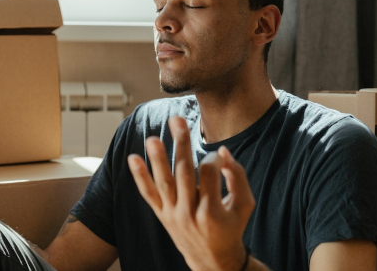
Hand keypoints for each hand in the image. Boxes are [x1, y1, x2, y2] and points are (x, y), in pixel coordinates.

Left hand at [128, 116, 255, 269]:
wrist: (212, 259)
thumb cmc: (231, 227)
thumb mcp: (245, 205)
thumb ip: (238, 176)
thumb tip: (223, 151)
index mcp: (212, 211)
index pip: (208, 173)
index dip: (213, 159)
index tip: (218, 156)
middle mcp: (189, 213)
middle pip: (183, 172)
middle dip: (181, 144)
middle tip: (177, 120)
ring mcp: (172, 214)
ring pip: (164, 183)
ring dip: (157, 159)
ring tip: (152, 138)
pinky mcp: (162, 215)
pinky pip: (149, 195)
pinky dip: (140, 177)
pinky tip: (132, 158)